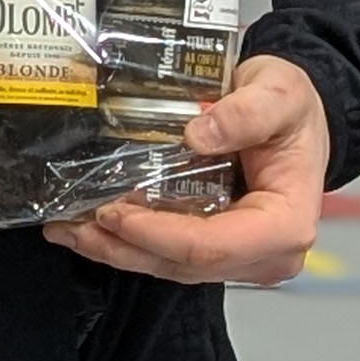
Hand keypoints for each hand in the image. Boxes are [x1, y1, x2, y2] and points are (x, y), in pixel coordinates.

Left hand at [47, 52, 328, 286]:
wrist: (295, 116)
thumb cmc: (292, 108)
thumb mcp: (280, 93)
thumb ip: (248, 111)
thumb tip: (199, 133)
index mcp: (286, 222)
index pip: (215, 246)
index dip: (159, 235)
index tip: (113, 211)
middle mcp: (265, 253)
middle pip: (185, 264)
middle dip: (123, 247)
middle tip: (69, 224)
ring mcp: (241, 256)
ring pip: (170, 267)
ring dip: (115, 251)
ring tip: (65, 228)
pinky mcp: (218, 250)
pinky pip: (168, 256)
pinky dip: (127, 244)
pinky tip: (87, 229)